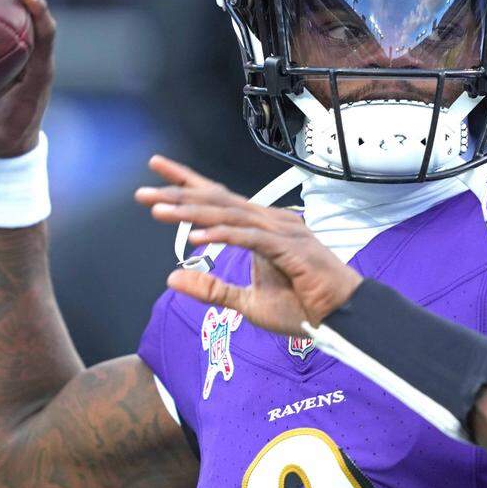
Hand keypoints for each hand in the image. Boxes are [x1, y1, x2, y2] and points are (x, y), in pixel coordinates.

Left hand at [134, 156, 362, 336]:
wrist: (343, 318)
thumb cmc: (303, 307)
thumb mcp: (247, 304)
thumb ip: (212, 289)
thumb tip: (173, 277)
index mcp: (260, 228)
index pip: (217, 198)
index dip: (186, 182)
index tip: (156, 169)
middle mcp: (270, 221)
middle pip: (217, 201)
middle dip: (178, 195)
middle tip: (143, 193)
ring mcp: (282, 231)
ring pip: (230, 214)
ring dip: (193, 212)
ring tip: (160, 210)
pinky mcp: (291, 248)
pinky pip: (251, 238)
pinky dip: (224, 234)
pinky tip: (198, 235)